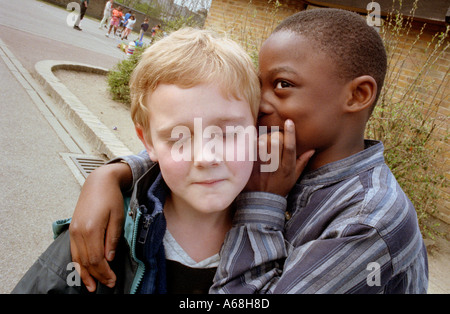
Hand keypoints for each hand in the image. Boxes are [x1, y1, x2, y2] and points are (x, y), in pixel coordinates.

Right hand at [69, 162, 131, 291]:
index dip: (104, 272)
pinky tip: (83, 272)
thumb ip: (112, 239)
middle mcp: (78, 232)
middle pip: (86, 262)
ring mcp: (73, 231)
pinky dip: (78, 264)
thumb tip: (109, 258)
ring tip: (91, 286)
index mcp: (91, 229)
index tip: (113, 280)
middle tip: (107, 285)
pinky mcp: (72, 229)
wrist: (98, 182)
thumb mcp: (118, 217)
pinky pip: (73, 251)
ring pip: (77, 259)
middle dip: (97, 276)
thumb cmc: (111, 198)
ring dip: (85, 274)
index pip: (96, 259)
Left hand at [245, 119, 313, 195]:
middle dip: (275, 135)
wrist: (261, 202)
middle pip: (275, 143)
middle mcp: (275, 167)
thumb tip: (311, 149)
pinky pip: (251, 151)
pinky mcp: (250, 168)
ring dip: (263, 138)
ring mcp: (262, 168)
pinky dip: (251, 145)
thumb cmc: (280, 188)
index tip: (289, 121)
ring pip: (262, 145)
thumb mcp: (294, 178)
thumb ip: (302, 162)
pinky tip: (251, 142)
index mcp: (287, 168)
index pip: (290, 148)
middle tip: (273, 135)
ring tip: (262, 140)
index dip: (290, 133)